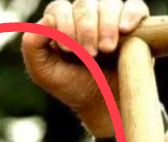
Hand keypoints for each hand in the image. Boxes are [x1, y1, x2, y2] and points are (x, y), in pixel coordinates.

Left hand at [21, 0, 149, 134]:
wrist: (102, 105)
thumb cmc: (72, 87)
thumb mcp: (43, 73)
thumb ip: (31, 47)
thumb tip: (47, 20)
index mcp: (61, 23)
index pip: (59, 8)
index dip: (63, 24)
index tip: (69, 50)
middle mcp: (86, 16)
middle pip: (84, 3)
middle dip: (86, 28)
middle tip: (90, 54)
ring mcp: (111, 19)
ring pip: (109, 3)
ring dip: (106, 25)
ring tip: (107, 49)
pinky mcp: (135, 25)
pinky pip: (136, 6)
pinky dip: (130, 14)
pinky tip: (125, 30)